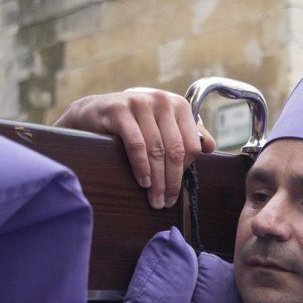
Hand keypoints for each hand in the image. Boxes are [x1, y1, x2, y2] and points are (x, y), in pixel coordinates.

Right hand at [54, 89, 216, 208]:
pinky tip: (143, 182)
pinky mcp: (120, 110)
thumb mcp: (162, 125)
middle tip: (166, 202)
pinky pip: (137, 145)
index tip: (177, 190)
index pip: (192, 145)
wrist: (92, 112)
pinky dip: (141, 167)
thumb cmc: (133, 123)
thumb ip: (187, 134)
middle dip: (172, 181)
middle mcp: (162, 100)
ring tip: (155, 199)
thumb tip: (210, 147)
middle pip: (175, 150)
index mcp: (178, 105)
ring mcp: (141, 103)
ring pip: (156, 150)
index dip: (186, 171)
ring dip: (157, 180)